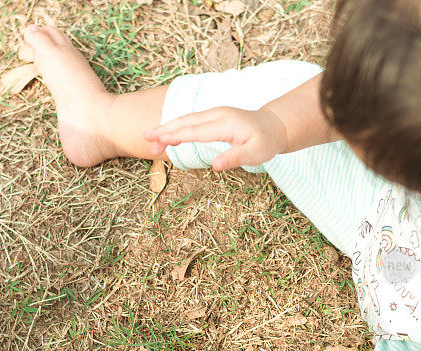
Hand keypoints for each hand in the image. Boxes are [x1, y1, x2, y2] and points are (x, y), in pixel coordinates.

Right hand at [144, 107, 287, 170]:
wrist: (274, 126)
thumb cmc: (265, 142)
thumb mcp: (255, 154)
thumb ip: (235, 158)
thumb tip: (215, 166)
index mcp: (226, 124)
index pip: (196, 131)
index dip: (177, 136)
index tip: (160, 140)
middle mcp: (217, 115)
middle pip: (186, 122)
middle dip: (165, 130)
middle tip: (146, 139)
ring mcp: (214, 113)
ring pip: (186, 120)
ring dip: (168, 129)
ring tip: (152, 142)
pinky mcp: (213, 116)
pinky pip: (191, 121)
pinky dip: (177, 127)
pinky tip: (168, 136)